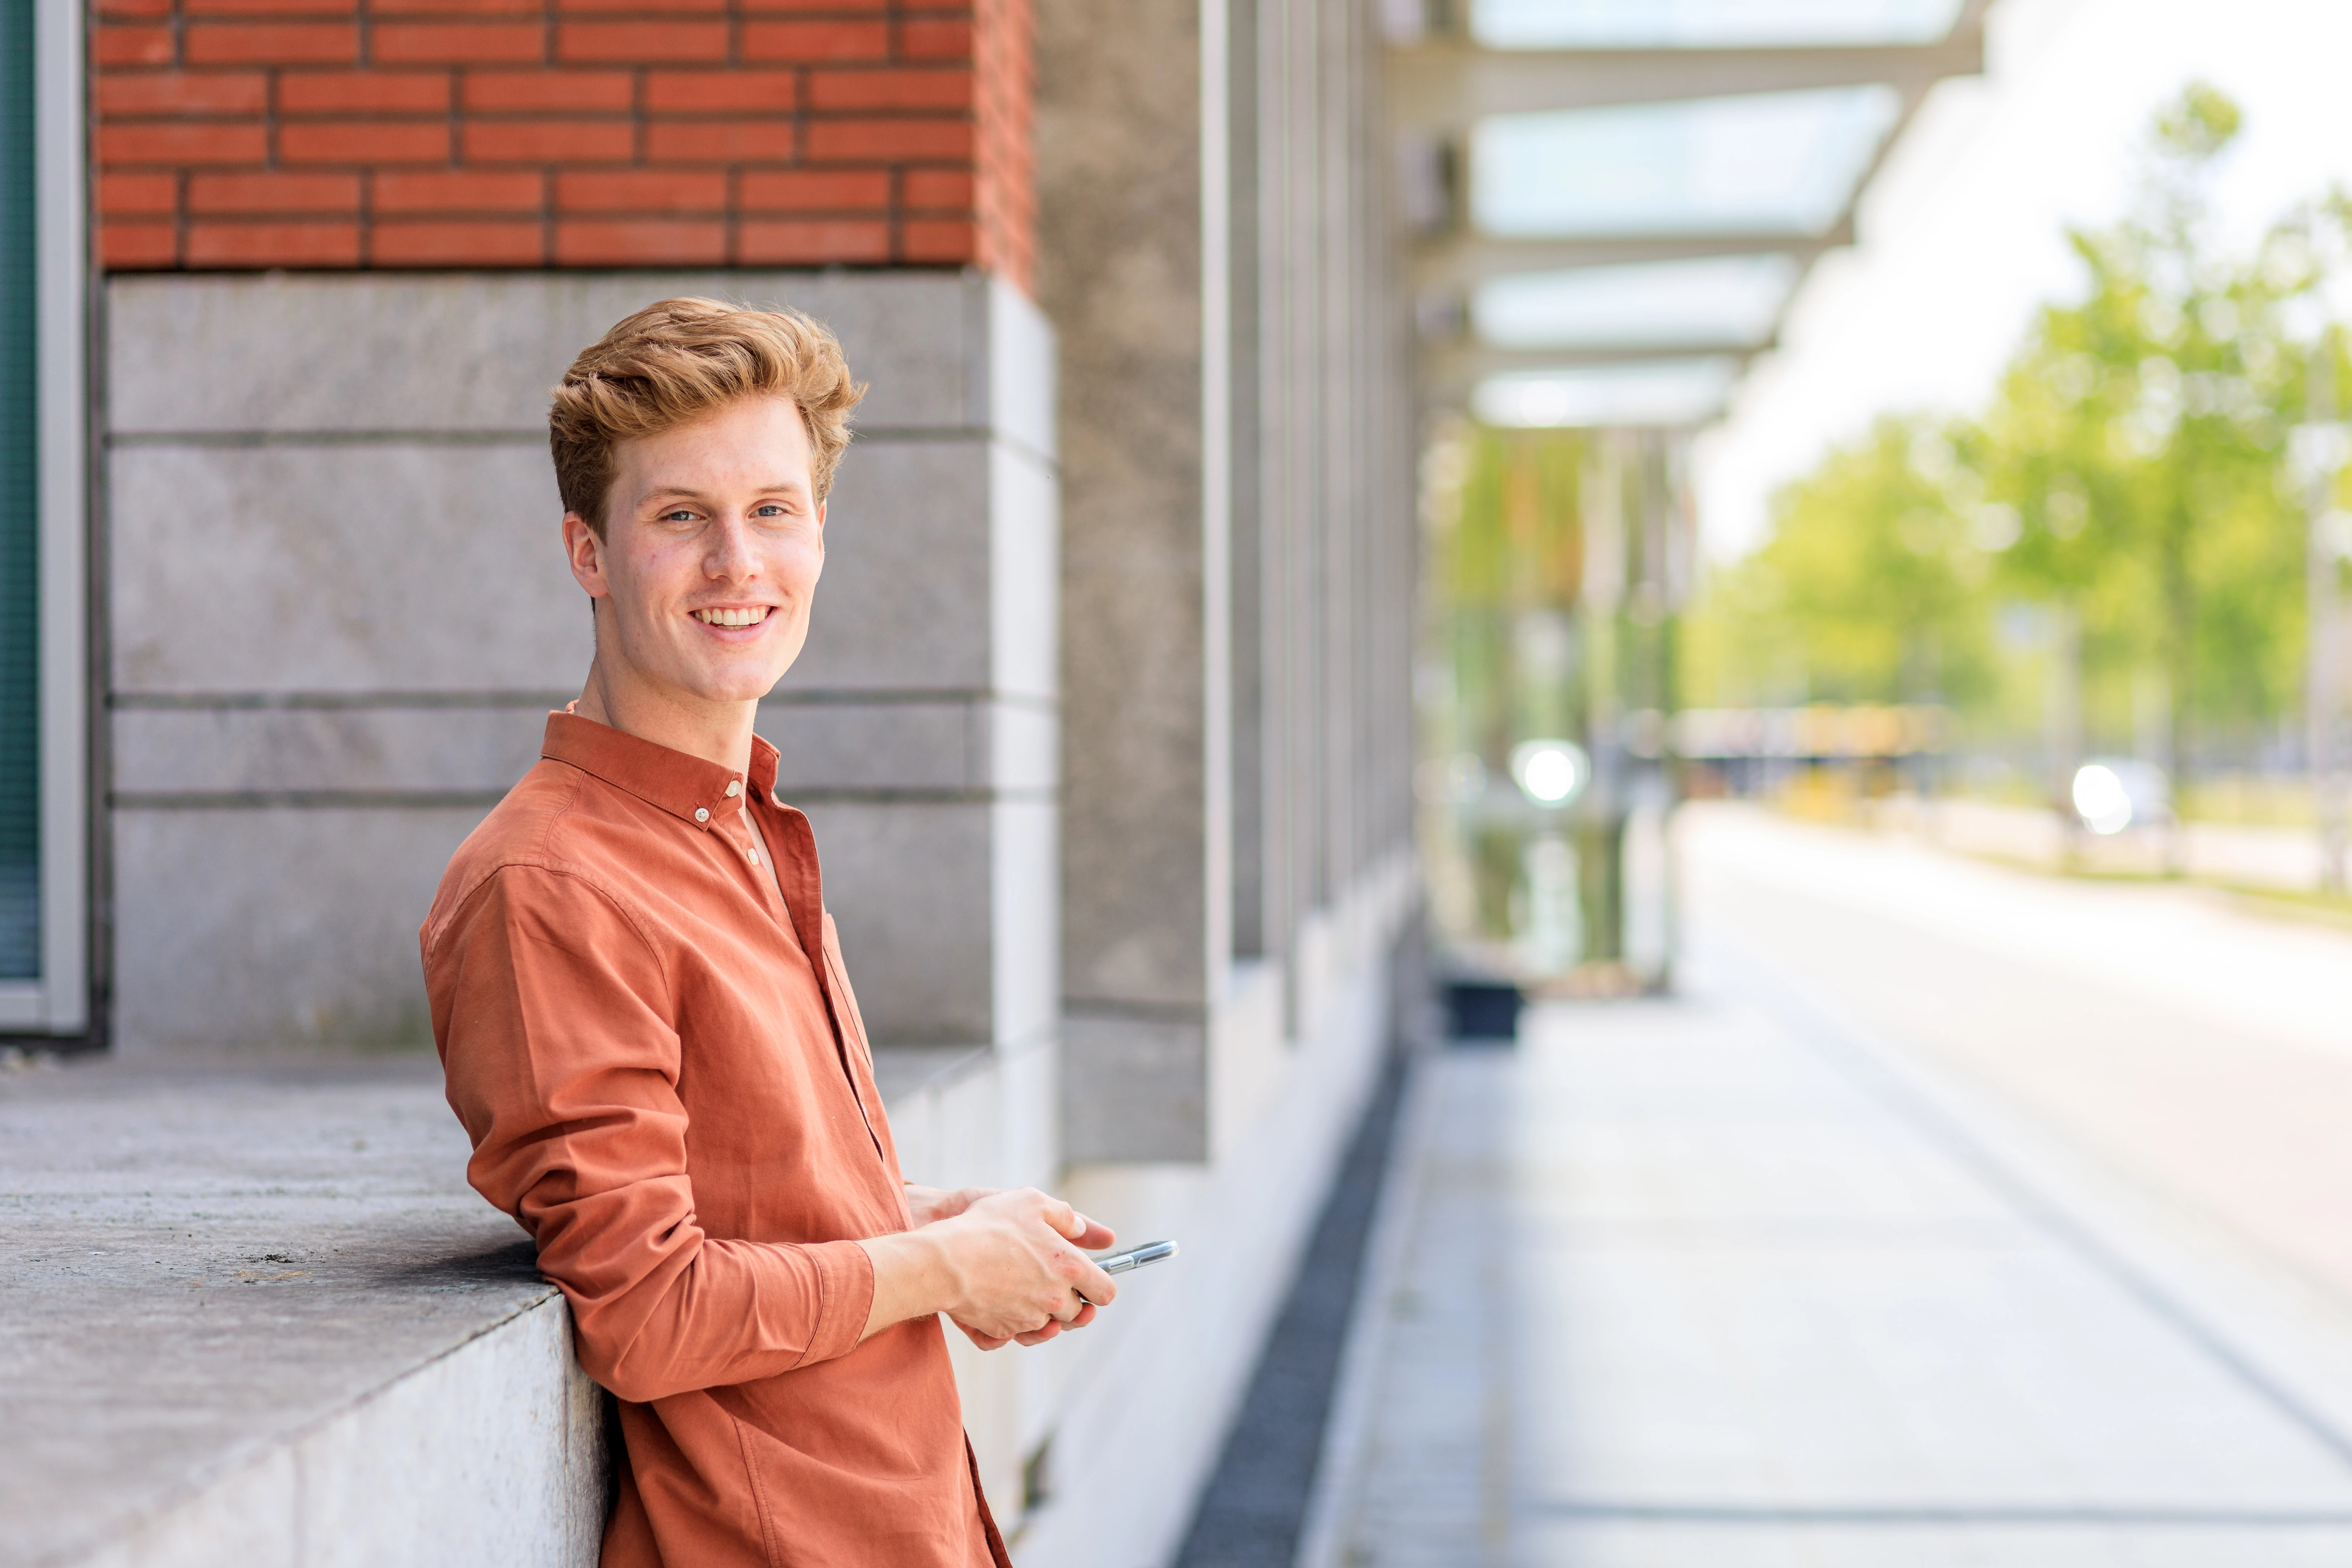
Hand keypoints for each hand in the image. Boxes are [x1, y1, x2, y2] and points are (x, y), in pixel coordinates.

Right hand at [858, 1188, 1115, 1347]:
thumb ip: (1065, 1216)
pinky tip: (1005, 1301)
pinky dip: (1014, 1322)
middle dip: (1071, 1300)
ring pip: (1047, 1326)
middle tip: (1052, 1279)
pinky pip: (1017, 1333)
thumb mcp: (1032, 1202)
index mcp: (1070, 1268)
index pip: (1104, 1293)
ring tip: (1026, 1288)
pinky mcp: (1002, 1330)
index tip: (1090, 1280)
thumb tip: (1081, 1231)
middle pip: (1078, 1314)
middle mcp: (1054, 1299)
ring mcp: (1028, 1319)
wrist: (944, 1260)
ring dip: (1043, 1312)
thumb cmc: (988, 1226)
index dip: (1100, 1286)